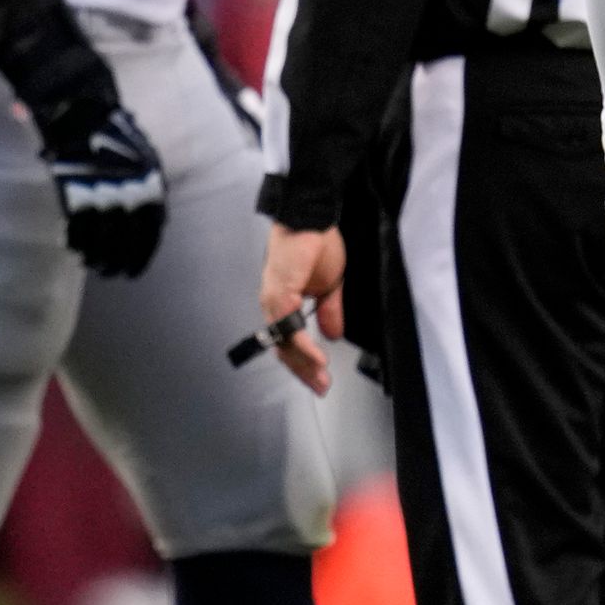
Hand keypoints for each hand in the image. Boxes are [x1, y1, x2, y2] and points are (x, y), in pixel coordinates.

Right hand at [40, 100, 165, 277]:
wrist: (81, 111)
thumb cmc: (113, 131)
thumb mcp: (144, 157)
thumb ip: (148, 188)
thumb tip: (154, 220)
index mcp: (150, 185)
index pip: (150, 233)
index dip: (141, 257)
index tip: (133, 271)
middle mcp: (130, 194)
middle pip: (126, 242)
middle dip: (118, 263)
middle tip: (111, 273)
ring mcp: (102, 196)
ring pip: (101, 240)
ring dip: (96, 258)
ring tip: (92, 265)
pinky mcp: (75, 195)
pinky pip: (78, 228)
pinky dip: (76, 242)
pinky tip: (74, 248)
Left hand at [255, 223, 345, 396]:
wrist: (313, 216)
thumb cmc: (318, 243)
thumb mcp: (330, 285)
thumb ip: (329, 311)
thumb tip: (332, 336)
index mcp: (283, 302)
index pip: (288, 341)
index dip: (303, 362)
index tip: (320, 379)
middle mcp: (273, 302)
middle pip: (282, 347)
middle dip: (303, 371)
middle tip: (321, 387)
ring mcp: (273, 297)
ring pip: (284, 341)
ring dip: (304, 364)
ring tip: (321, 379)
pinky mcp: (280, 290)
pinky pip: (290, 326)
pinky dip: (303, 345)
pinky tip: (318, 358)